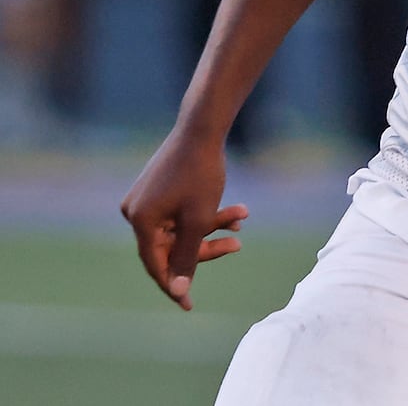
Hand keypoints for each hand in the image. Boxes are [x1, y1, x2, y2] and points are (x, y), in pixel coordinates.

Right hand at [120, 130, 248, 310]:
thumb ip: (186, 256)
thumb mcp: (198, 219)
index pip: (156, 265)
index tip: (189, 306)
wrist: (203, 128)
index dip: (175, 285)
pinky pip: (182, 212)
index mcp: (140, 221)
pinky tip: (236, 210)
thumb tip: (176, 290)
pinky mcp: (159, 189)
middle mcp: (136, 212)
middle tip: (238, 244)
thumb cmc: (201, 173)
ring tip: (243, 215)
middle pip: (172, 245)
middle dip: (207, 244)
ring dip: (212, 225)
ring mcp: (147, 200)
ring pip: (182, 227)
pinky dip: (205, 213)